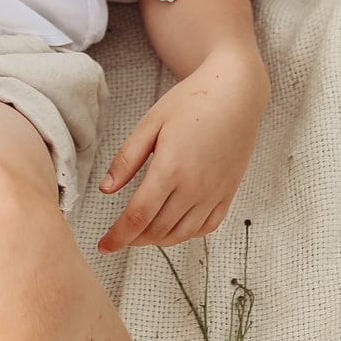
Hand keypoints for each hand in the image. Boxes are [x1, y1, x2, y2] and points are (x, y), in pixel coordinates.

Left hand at [95, 45, 266, 252]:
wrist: (236, 93)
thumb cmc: (191, 102)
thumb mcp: (151, 123)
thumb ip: (127, 159)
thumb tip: (106, 190)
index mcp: (170, 169)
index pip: (138, 217)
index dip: (118, 236)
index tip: (104, 246)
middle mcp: (195, 188)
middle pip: (158, 229)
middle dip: (134, 240)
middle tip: (117, 239)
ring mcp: (215, 193)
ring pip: (182, 234)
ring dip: (158, 240)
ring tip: (140, 235)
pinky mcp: (229, 193)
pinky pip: (207, 227)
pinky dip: (186, 234)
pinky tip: (173, 228)